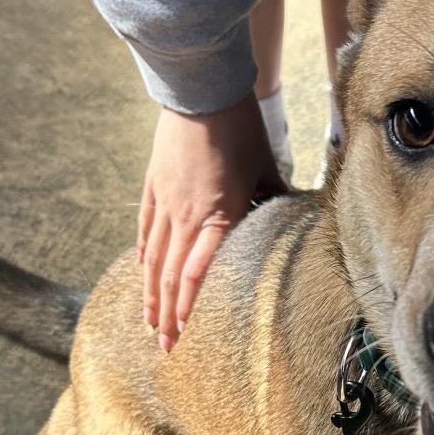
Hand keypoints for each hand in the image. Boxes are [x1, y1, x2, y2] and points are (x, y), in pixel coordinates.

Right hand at [138, 94, 286, 350]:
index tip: (182, 335)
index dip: (187, 308)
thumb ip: (274, 199)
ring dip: (149, 291)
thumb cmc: (240, 129)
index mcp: (217, 217)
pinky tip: (142, 269)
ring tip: (148, 319)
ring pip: (152, 256)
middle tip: (163, 345)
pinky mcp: (154, 184)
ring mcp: (165, 201)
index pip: (196, 275)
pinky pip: (145, 225)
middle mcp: (186, 216)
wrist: (200, 90)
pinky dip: (143, 250)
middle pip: (170, 275)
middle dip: (167, 314)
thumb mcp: (265, 168)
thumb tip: (291, 217)